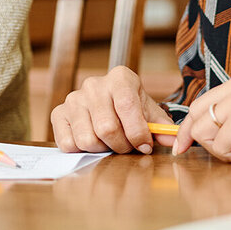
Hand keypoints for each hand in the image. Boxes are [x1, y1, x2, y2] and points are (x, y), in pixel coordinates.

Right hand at [50, 66, 175, 154]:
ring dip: (102, 149)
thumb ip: (161, 126)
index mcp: (120, 78)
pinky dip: (82, 151)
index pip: (127, 107)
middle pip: (107, 128)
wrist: (107, 102)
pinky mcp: (58, 113)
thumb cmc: (129, 108)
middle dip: (121, 146)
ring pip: (87, 139)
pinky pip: (68, 143)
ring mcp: (74, 98)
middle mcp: (94, 84)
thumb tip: (171, 139)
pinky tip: (92, 141)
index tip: (145, 146)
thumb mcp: (148, 111)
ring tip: (109, 143)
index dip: (137, 132)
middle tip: (127, 147)